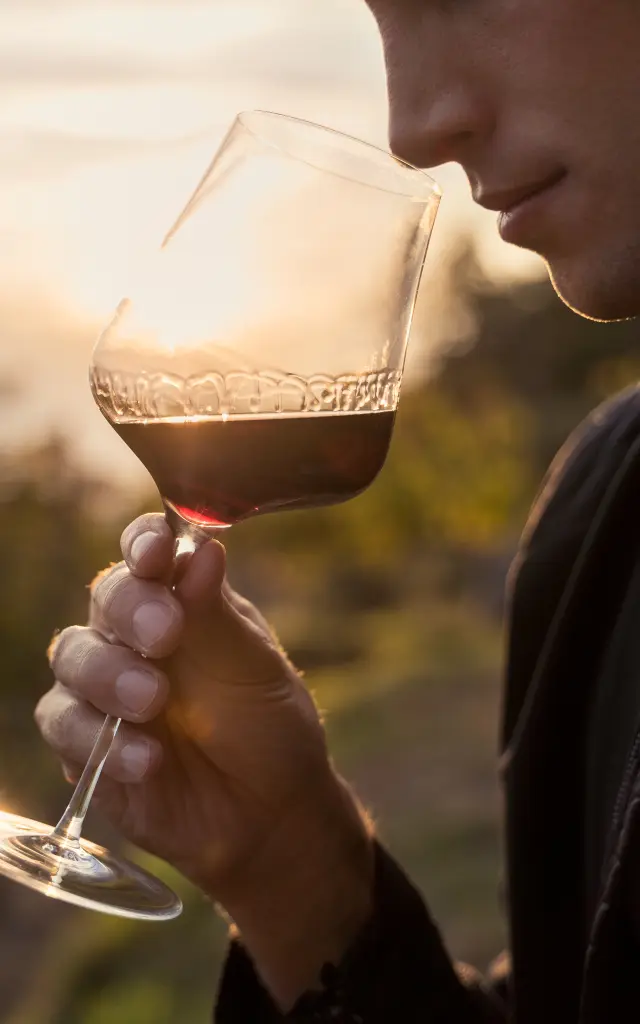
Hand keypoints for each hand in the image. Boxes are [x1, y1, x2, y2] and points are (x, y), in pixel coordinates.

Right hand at [36, 513, 372, 1007]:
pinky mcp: (84, 744)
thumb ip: (219, 614)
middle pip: (104, 599)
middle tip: (166, 634)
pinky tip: (149, 759)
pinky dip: (101, 740)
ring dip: (110, 675)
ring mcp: (105, 688)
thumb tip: (204, 547)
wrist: (269, 815)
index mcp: (180, 601)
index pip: (146, 553)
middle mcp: (134, 636)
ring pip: (72, 657)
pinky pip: (65, 726)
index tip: (155, 552)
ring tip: (154, 702)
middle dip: (130, 610)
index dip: (143, 544)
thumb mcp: (254, 669)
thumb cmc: (268, 727)